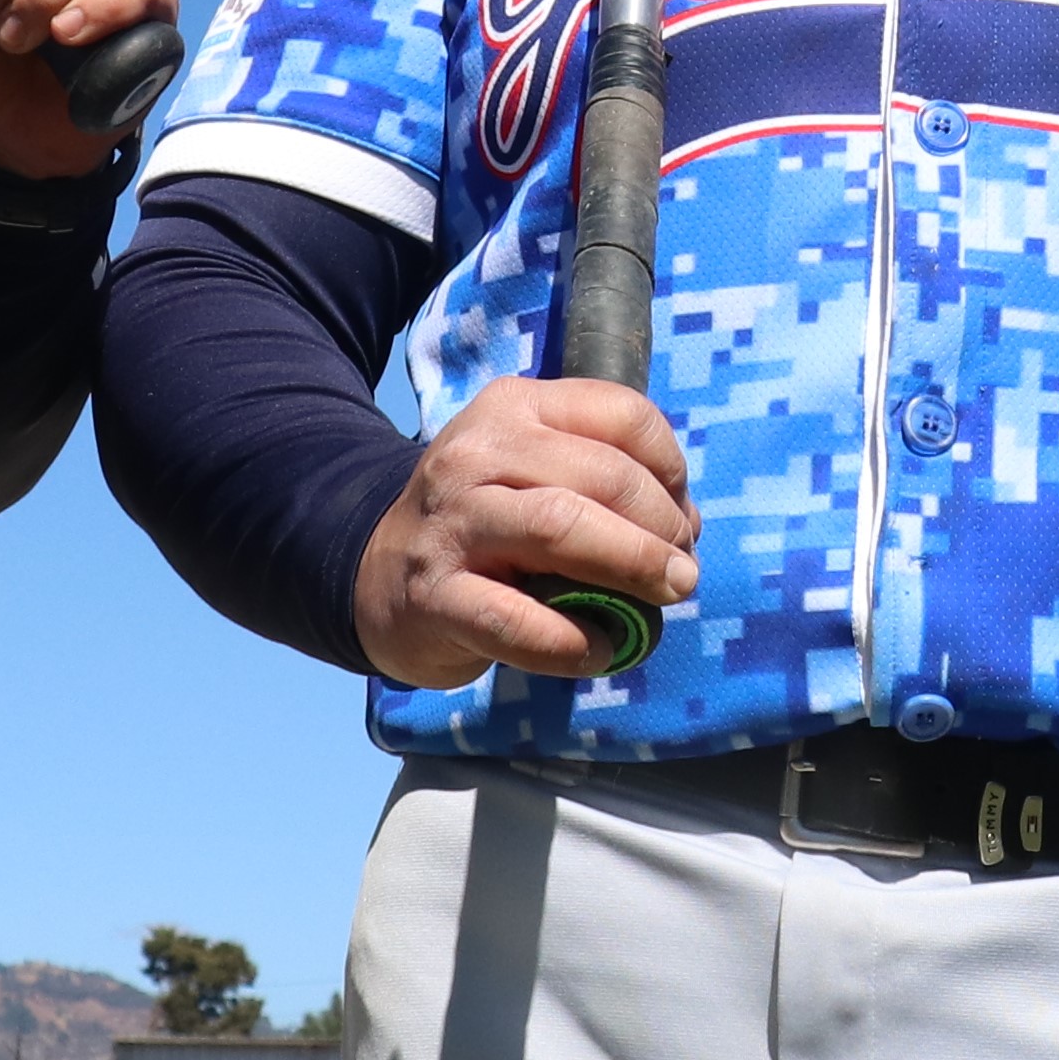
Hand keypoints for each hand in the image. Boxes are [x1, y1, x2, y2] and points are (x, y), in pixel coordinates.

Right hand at [354, 377, 693, 689]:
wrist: (374, 574)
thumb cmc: (481, 525)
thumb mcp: (530, 471)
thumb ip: (601, 481)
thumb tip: (683, 529)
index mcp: (514, 409)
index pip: (622, 414)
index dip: (672, 469)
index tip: (682, 516)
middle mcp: (478, 454)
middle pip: (602, 475)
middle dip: (662, 527)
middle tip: (682, 571)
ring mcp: (452, 524)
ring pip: (560, 527)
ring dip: (631, 566)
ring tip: (664, 596)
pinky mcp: (434, 596)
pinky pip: (517, 620)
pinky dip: (573, 641)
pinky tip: (602, 650)